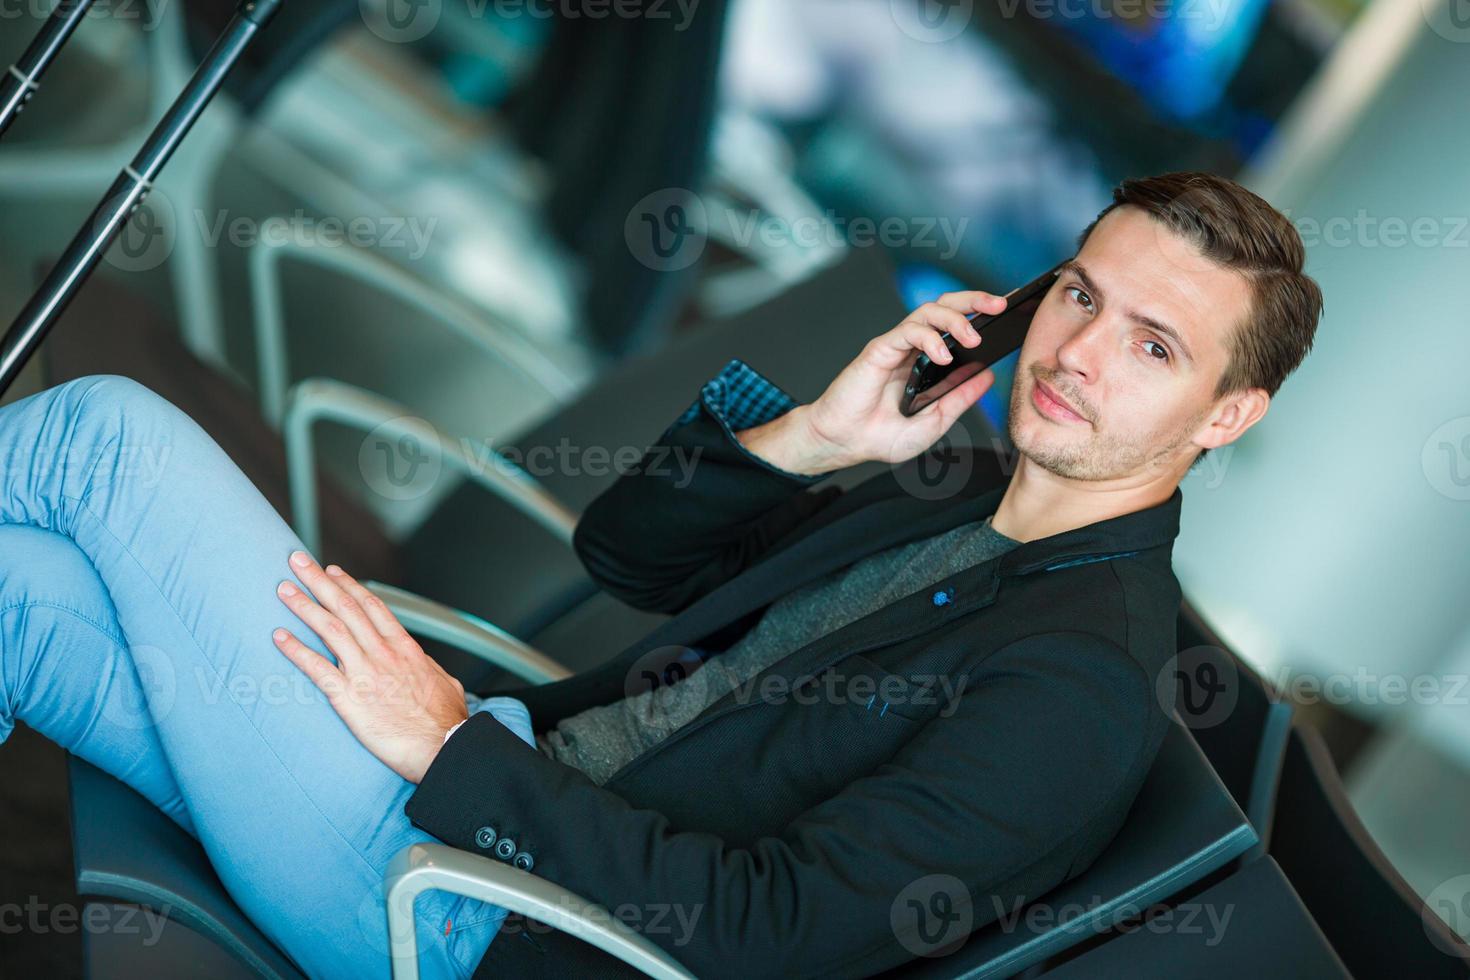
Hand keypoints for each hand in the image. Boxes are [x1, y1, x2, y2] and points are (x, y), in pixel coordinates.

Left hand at [272, 551, 467, 782]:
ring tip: (284, 589)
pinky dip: (296, 650)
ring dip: (304, 606)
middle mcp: (383, 654)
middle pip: (346, 608)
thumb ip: (427, 667)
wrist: (443, 747)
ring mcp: (365, 673)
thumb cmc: (447, 722)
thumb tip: (420, 661)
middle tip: (298, 562)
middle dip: (320, 581)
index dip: (350, 586)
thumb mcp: (444, 683)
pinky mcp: (349, 698)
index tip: (333, 571)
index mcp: (406, 649)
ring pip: (330, 629)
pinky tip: (279, 637)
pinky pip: (317, 668)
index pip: (373, 607)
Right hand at [739, 292, 1006, 474]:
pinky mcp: (880, 349)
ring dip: (956, 319)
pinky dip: (929, 338)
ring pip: (929, 311)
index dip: (981, 316)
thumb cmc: (879, 435)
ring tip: (972, 339)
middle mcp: (913, 348)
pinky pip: (908, 331)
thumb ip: (960, 398)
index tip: (1010, 314)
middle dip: (975, 300)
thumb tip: (988, 377)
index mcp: (927, 362)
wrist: (845, 444)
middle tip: (1000, 305)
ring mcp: (896, 346)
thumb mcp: (935, 422)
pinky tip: (943, 356)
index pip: (957, 326)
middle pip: (946, 307)